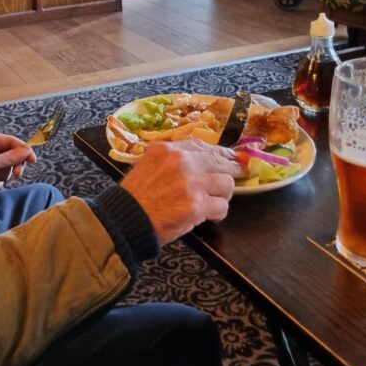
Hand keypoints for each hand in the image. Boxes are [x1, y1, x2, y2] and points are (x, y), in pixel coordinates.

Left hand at [0, 132, 36, 204]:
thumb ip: (9, 158)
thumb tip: (27, 152)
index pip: (12, 142)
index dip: (23, 150)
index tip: (33, 160)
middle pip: (12, 156)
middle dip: (11, 166)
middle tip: (16, 174)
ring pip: (6, 169)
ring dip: (0, 177)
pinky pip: (0, 179)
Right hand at [120, 139, 242, 245]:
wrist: (126, 219)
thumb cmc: (135, 196)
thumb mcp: (147, 165)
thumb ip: (170, 159)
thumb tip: (199, 161)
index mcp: (167, 149)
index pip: (202, 146)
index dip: (219, 153)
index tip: (229, 158)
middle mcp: (181, 161)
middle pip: (220, 161)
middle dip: (231, 170)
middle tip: (238, 176)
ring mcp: (191, 183)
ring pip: (227, 183)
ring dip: (223, 194)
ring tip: (214, 201)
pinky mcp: (197, 206)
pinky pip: (222, 206)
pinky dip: (218, 213)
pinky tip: (210, 215)